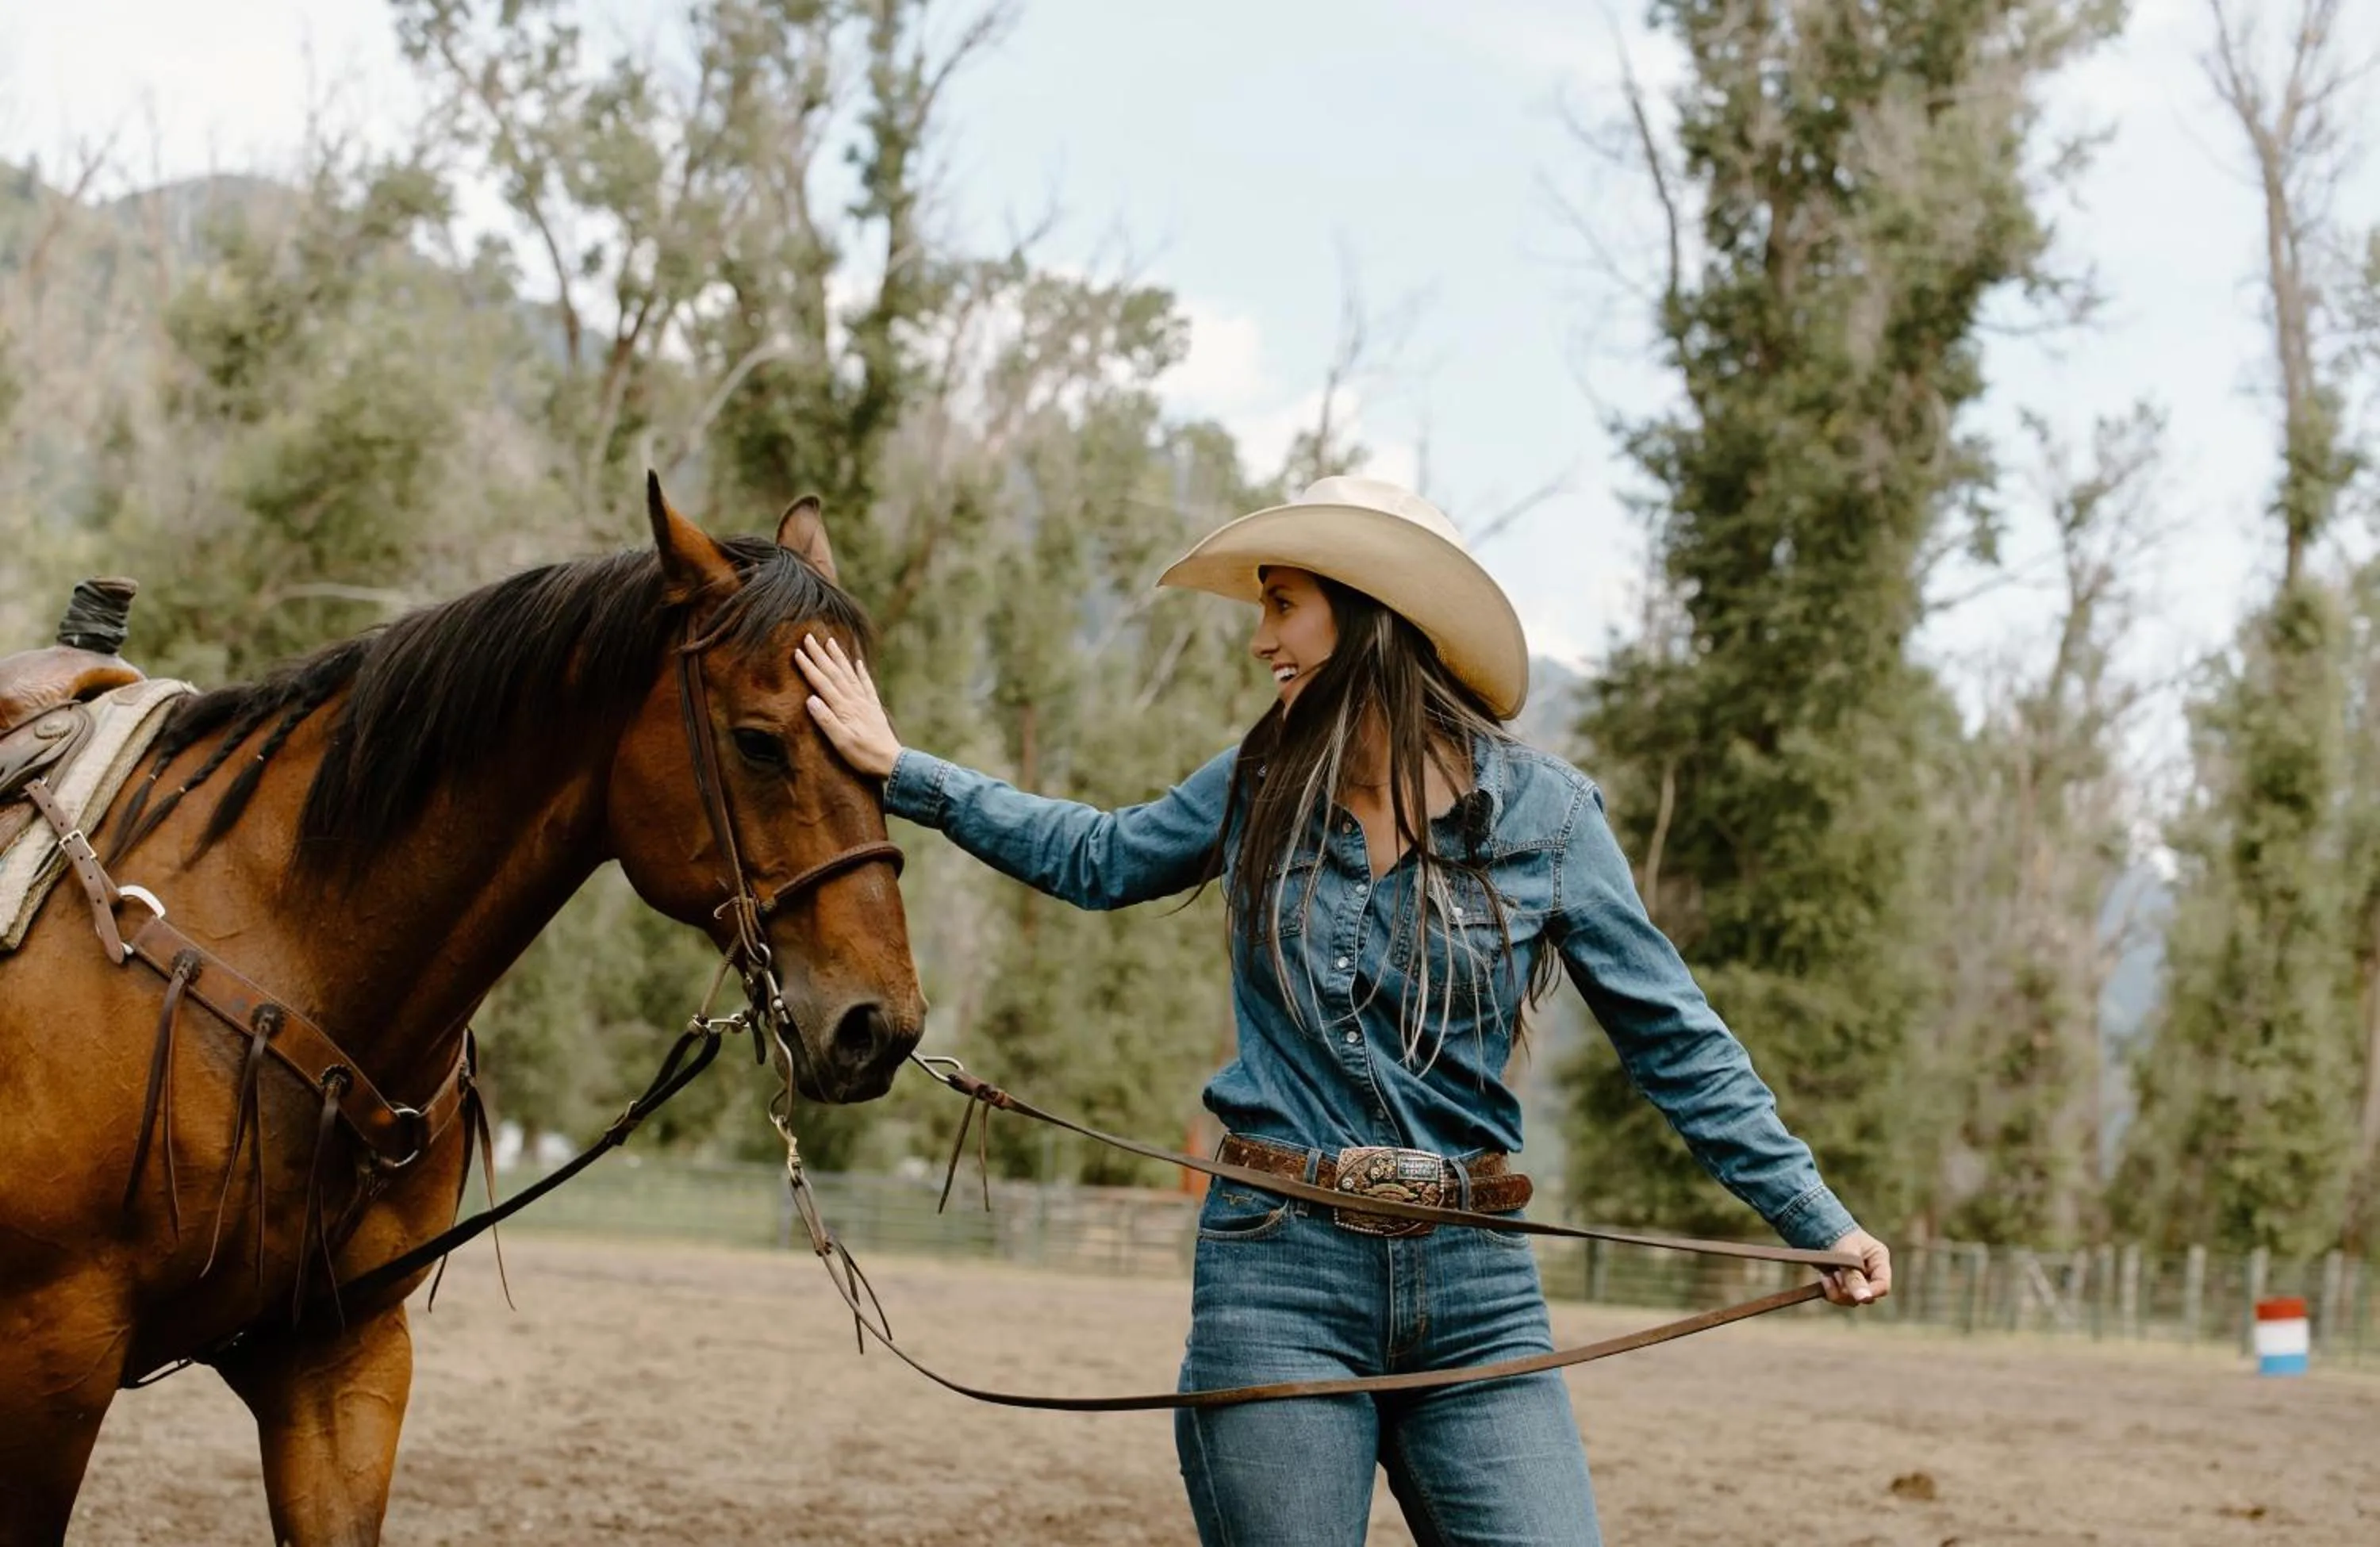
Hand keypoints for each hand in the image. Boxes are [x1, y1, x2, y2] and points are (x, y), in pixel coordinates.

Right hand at [795, 633, 901, 779]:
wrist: (892, 762)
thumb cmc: (864, 755)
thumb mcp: (841, 742)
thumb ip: (826, 721)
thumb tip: (811, 700)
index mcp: (844, 709)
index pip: (822, 683)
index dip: (809, 667)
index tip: (798, 652)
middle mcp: (854, 701)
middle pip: (834, 673)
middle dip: (820, 655)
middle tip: (809, 637)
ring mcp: (865, 702)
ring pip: (849, 674)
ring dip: (838, 658)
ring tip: (830, 642)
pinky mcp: (874, 708)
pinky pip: (867, 685)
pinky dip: (861, 672)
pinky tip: (858, 662)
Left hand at [1821, 1228, 1890, 1307]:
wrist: (1822, 1230)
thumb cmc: (1839, 1236)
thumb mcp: (1847, 1254)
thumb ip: (1854, 1276)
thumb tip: (1864, 1298)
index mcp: (1879, 1260)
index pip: (1883, 1285)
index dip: (1871, 1292)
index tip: (1857, 1295)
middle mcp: (1872, 1273)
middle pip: (1867, 1296)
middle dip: (1849, 1291)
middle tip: (1836, 1275)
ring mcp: (1859, 1281)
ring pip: (1852, 1300)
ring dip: (1837, 1291)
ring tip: (1828, 1275)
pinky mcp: (1845, 1285)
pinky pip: (1840, 1298)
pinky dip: (1830, 1292)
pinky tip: (1824, 1278)